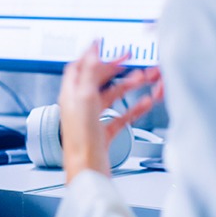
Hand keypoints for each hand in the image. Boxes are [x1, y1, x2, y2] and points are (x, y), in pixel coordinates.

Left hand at [57, 42, 161, 182]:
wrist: (88, 171)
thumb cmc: (81, 140)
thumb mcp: (85, 98)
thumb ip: (89, 73)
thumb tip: (91, 51)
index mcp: (71, 95)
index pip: (79, 67)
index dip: (92, 54)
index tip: (106, 45)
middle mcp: (80, 106)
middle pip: (98, 80)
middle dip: (116, 69)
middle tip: (131, 60)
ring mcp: (92, 120)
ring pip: (112, 97)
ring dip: (128, 86)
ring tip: (144, 78)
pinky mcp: (104, 133)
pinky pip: (121, 116)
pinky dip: (133, 108)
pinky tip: (145, 103)